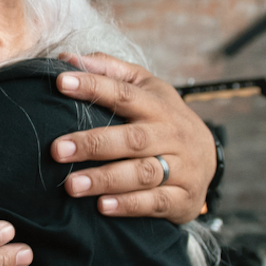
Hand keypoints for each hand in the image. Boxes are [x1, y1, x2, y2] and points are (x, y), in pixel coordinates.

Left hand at [51, 53, 214, 222]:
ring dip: (106, 179)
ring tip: (72, 185)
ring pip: (143, 173)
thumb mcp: (144, 87)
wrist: (208, 157)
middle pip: (132, 139)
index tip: (61, 83)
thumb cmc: (162, 118)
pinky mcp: (183, 198)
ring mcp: (181, 168)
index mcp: (157, 105)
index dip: (94, 86)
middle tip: (57, 150)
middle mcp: (171, 135)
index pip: (124, 93)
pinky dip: (130, 205)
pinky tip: (103, 206)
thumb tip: (66, 58)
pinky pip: (156, 203)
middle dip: (93, 144)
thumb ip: (108, 70)